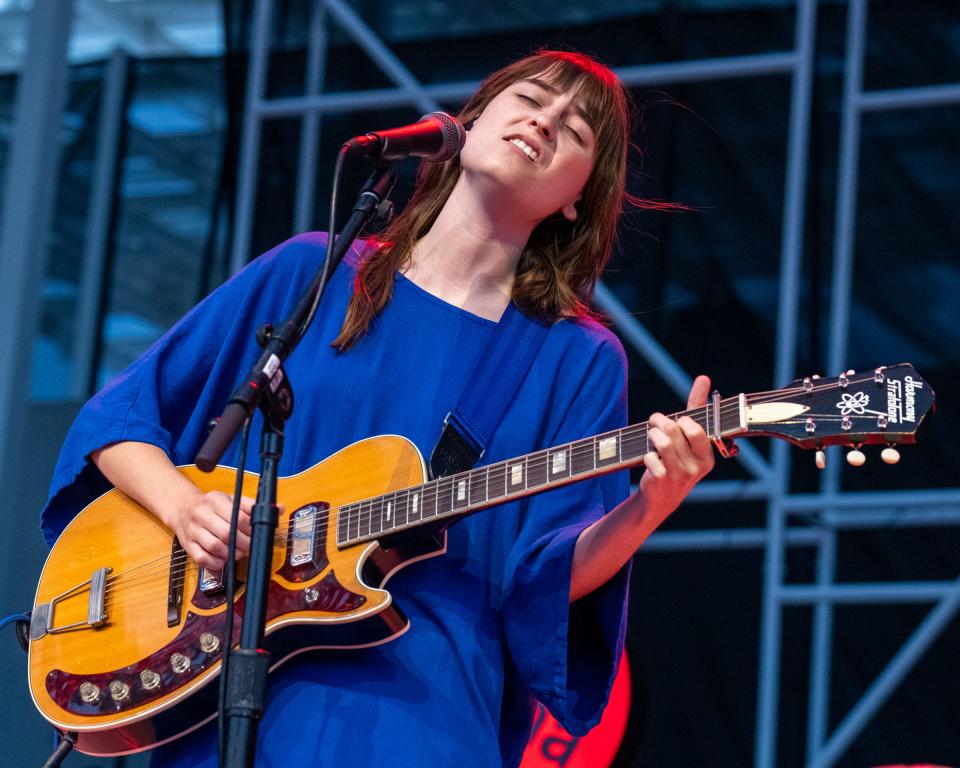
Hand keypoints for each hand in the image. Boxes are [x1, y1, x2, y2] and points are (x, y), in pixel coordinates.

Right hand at [168, 490, 254, 570]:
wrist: (182, 508)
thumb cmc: (210, 506)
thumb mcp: (230, 499)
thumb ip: (251, 505)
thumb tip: (276, 509)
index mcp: (214, 501)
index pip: (238, 518)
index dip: (251, 530)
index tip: (257, 535)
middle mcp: (201, 515)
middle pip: (227, 534)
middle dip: (244, 544)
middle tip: (250, 547)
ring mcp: (193, 531)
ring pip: (215, 547)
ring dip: (231, 554)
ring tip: (238, 553)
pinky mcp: (187, 545)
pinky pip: (202, 558)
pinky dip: (216, 562)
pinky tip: (223, 559)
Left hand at [636, 374, 714, 525]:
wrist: (662, 497)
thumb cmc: (678, 458)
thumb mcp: (689, 437)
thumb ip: (697, 408)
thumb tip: (704, 378)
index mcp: (708, 456)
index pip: (696, 430)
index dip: (681, 421)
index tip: (676, 421)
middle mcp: (697, 467)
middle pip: (674, 431)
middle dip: (660, 422)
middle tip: (655, 422)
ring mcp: (679, 476)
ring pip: (662, 442)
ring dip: (652, 435)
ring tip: (651, 436)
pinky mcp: (661, 481)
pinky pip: (650, 456)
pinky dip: (646, 453)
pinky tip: (650, 458)